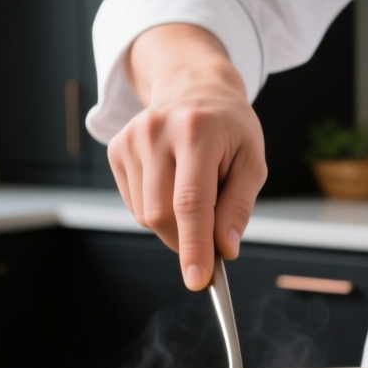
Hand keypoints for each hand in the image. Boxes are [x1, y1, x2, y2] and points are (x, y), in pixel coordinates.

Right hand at [108, 23, 266, 290]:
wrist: (193, 87)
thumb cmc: (229, 129)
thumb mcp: (252, 162)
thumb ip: (238, 207)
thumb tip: (224, 249)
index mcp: (197, 133)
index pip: (191, 202)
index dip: (194, 245)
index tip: (197, 279)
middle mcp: (157, 133)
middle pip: (162, 216)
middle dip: (187, 241)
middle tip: (210, 241)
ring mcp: (131, 140)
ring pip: (146, 216)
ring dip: (174, 224)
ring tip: (194, 192)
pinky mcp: (116, 150)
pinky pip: (135, 205)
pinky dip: (157, 210)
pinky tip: (172, 184)